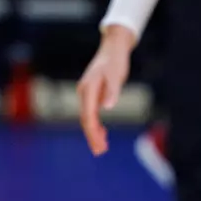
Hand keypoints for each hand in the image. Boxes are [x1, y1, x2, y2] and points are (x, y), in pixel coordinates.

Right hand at [78, 25, 134, 155]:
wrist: (113, 48)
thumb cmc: (115, 62)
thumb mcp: (116, 75)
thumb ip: (112, 91)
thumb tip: (107, 107)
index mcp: (88, 89)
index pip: (88, 116)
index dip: (92, 132)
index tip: (99, 145)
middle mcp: (84, 92)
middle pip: (86, 119)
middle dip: (92, 136)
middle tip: (100, 151)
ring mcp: (86, 93)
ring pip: (87, 117)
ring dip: (94, 132)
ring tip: (102, 147)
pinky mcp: (91, 93)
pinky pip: (91, 112)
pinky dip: (96, 124)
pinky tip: (103, 132)